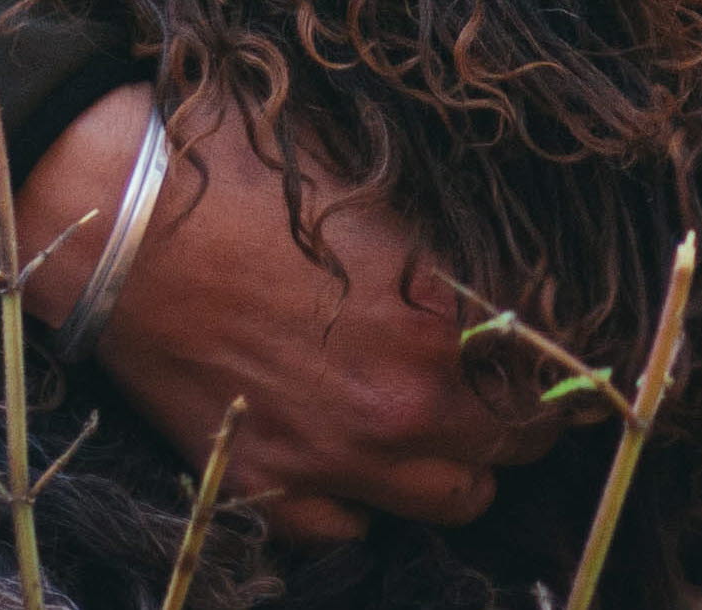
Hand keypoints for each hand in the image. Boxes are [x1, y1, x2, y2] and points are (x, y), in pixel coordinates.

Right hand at [18, 84, 560, 543]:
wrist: (122, 225)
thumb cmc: (250, 173)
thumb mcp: (379, 179)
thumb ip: (457, 239)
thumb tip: (520, 257)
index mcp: (443, 318)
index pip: (556, 368)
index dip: (575, 354)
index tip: (579, 343)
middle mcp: (400, 406)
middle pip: (516, 441)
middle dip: (529, 410)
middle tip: (521, 377)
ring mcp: (332, 462)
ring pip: (451, 500)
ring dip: (463, 461)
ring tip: (453, 417)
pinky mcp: (266, 491)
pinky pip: (352, 528)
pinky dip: (368, 496)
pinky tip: (362, 448)